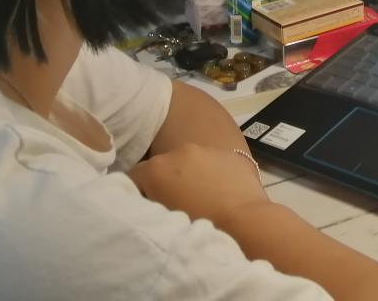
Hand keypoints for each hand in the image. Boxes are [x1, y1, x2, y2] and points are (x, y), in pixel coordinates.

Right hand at [128, 142, 266, 224]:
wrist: (243, 221)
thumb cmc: (197, 226)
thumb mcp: (161, 219)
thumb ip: (149, 204)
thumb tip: (148, 201)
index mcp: (157, 167)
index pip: (134, 177)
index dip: (138, 194)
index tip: (146, 208)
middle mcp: (180, 151)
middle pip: (164, 166)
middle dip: (165, 182)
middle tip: (173, 205)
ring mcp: (208, 150)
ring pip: (191, 162)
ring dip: (190, 176)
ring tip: (200, 200)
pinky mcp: (231, 154)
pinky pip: (215, 163)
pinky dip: (213, 174)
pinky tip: (221, 194)